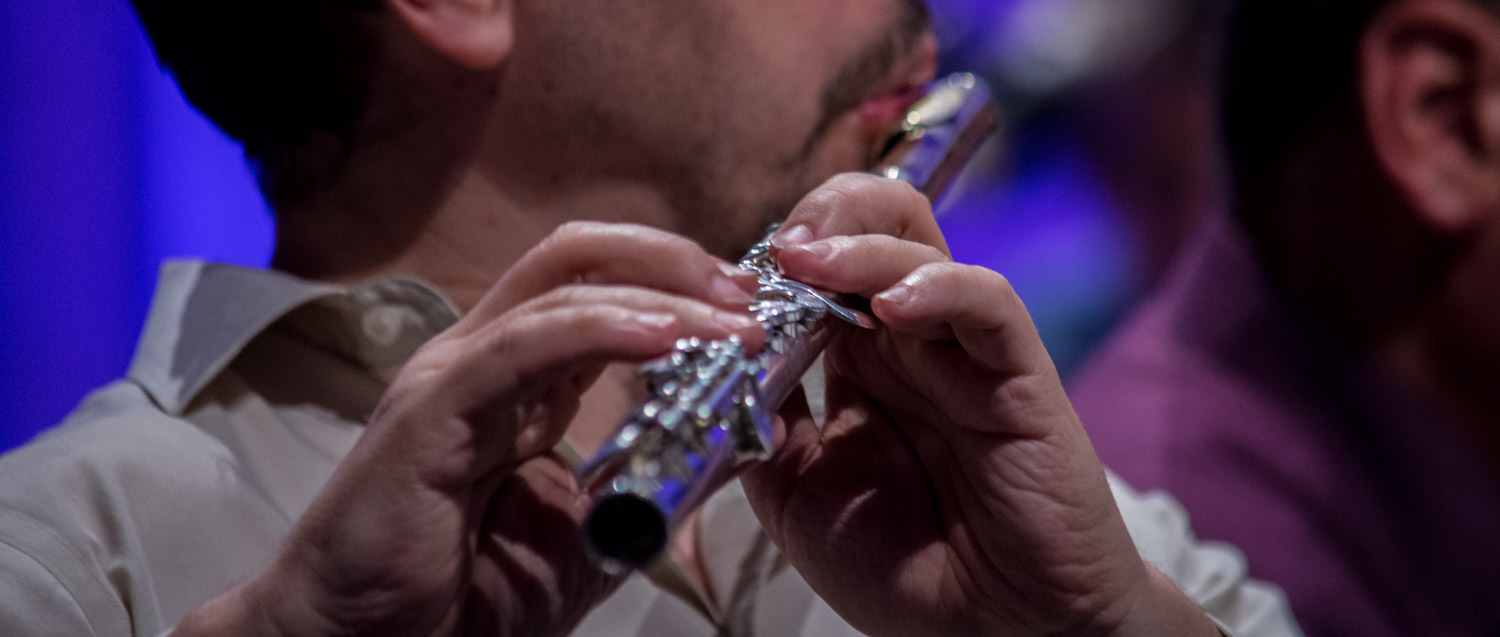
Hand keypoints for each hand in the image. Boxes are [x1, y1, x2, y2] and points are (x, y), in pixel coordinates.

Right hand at [174, 222, 763, 636]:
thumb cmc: (468, 595)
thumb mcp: (602, 529)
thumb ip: (667, 477)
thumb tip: (752, 432)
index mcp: (523, 378)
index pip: (600, 284)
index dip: (680, 279)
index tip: (753, 310)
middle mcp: (485, 358)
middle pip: (579, 258)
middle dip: (675, 262)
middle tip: (750, 299)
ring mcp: (452, 377)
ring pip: (562, 290)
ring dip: (661, 295)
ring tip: (734, 324)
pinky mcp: (429, 413)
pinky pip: (522, 347)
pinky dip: (600, 330)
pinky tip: (664, 337)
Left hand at [740, 174, 1218, 636]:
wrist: (994, 634)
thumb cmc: (905, 569)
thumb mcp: (797, 498)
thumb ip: (759, 428)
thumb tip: (716, 363)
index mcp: (857, 363)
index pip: (818, 268)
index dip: (772, 260)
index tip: (723, 284)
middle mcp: (909, 342)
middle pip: (872, 227)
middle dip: (820, 217)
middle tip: (776, 249)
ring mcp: (963, 352)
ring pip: (922, 248)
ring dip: (860, 243)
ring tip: (807, 261)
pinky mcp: (1018, 375)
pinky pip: (987, 304)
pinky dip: (939, 289)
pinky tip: (892, 306)